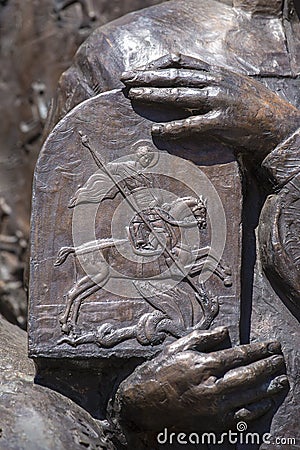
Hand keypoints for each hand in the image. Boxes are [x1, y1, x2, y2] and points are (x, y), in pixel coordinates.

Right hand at [113, 327, 287, 431]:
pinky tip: (266, 402)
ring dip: (269, 387)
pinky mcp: (213, 425)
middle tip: (281, 358)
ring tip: (282, 379)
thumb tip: (226, 331)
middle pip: (250, 375)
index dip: (260, 349)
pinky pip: (243, 418)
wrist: (141, 405)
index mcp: (204, 365)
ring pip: (251, 397)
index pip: (240, 355)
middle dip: (269, 365)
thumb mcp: (178, 347)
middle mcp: (213, 387)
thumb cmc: (158, 372)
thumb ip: (204, 337)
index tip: (273, 345)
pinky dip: (258, 410)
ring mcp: (215, 409)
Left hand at [122, 53, 299, 159]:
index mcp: (217, 72)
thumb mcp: (232, 87)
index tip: (140, 69)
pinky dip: (172, 128)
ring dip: (154, 94)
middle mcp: (216, 82)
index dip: (157, 64)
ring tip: (134, 96)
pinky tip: (156, 130)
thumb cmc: (253, 109)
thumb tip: (185, 89)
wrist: (278, 125)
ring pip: (180, 95)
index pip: (181, 61)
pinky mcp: (222, 123)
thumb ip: (210, 85)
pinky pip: (191, 125)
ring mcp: (219, 101)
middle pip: (175, 75)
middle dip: (147, 76)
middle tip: (125, 79)